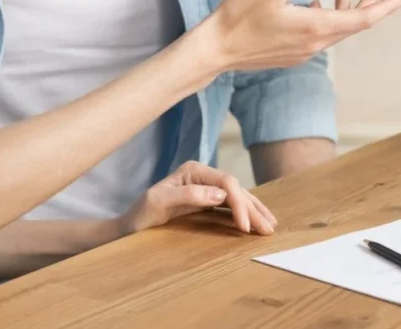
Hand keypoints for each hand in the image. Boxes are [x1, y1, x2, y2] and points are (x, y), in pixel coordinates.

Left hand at [119, 161, 276, 235]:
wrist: (130, 226)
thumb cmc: (140, 214)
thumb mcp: (158, 202)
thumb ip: (188, 195)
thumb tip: (221, 194)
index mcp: (194, 171)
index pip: (226, 182)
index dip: (239, 203)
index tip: (245, 227)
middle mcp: (203, 175)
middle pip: (236, 188)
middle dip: (253, 208)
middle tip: (268, 230)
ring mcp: (206, 187)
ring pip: (237, 196)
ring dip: (255, 210)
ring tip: (270, 225)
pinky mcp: (207, 201)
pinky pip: (231, 205)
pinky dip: (246, 213)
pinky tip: (257, 221)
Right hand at [202, 0, 400, 71]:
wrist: (215, 49)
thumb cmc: (240, 17)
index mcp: (315, 27)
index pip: (362, 20)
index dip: (384, 8)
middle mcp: (315, 44)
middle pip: (353, 25)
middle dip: (369, 5)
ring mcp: (303, 52)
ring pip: (336, 30)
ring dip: (345, 10)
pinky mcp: (292, 55)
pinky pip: (320, 35)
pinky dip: (327, 17)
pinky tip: (315, 3)